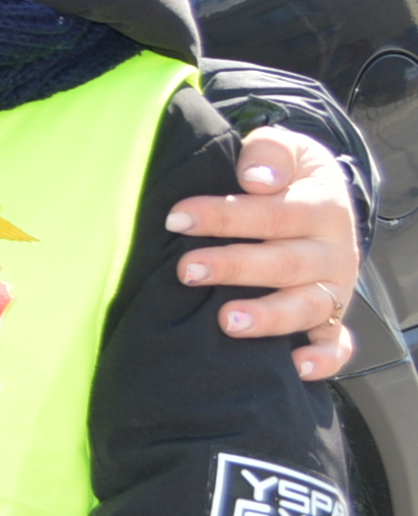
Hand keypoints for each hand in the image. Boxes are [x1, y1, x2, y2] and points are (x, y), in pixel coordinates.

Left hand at [169, 126, 362, 379]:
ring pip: (307, 307)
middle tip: (187, 269)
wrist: (322, 198)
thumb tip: (255, 177)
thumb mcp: (286, 148)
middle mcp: (333, 251)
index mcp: (322, 206)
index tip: (177, 217)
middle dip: (234, 267)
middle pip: (285, 263)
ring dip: (268, 317)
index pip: (273, 212)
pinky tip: (293, 366)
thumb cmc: (287, 175)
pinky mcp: (334, 321)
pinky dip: (322, 360)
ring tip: (227, 321)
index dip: (224, 215)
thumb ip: (270, 152)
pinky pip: (337, 347)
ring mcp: (335, 290)